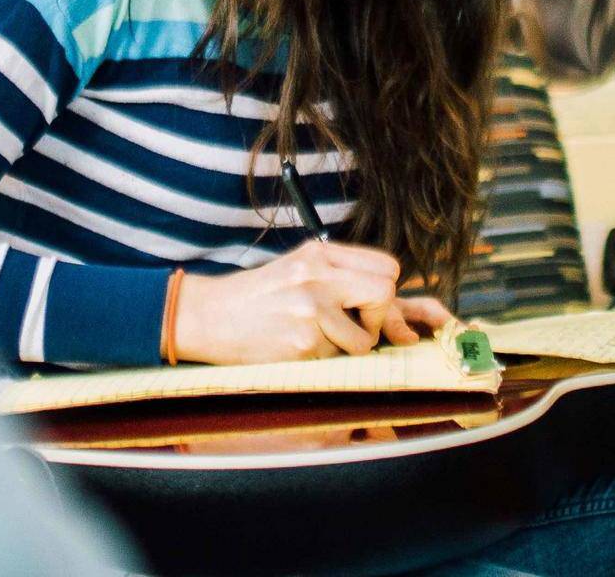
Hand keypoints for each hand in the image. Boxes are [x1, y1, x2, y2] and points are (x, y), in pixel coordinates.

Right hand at [172, 241, 424, 364]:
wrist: (209, 316)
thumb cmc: (259, 296)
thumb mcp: (299, 269)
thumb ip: (344, 278)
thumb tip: (405, 308)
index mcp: (318, 254)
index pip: (386, 268)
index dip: (383, 291)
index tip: (365, 305)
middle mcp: (317, 276)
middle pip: (384, 294)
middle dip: (377, 318)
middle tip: (353, 326)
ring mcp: (310, 310)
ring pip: (364, 339)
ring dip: (346, 348)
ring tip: (314, 339)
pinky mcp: (302, 343)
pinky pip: (337, 360)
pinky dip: (323, 361)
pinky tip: (297, 349)